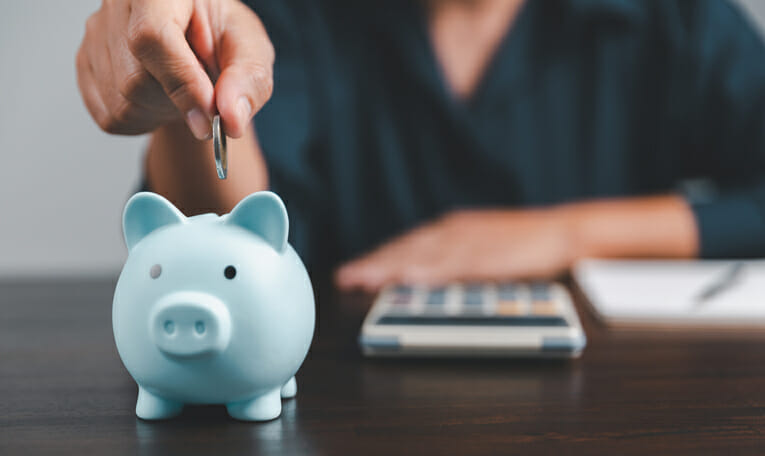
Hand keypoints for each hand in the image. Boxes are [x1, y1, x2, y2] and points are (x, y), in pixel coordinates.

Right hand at [76, 0, 273, 138]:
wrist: (197, 44)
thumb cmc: (221, 37)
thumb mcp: (250, 50)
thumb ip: (248, 80)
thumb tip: (233, 119)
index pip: (153, 37)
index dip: (182, 82)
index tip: (210, 116)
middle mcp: (117, 4)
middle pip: (135, 78)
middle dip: (178, 101)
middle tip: (203, 93)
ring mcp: (94, 33)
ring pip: (121, 102)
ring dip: (162, 111)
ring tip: (181, 88)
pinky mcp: (85, 63)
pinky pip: (111, 116)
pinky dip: (144, 118)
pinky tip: (160, 95)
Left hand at [335, 208, 578, 290]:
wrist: (564, 230)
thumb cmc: (525, 242)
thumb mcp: (483, 245)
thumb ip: (456, 258)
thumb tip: (426, 275)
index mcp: (453, 229)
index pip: (407, 244)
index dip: (379, 257)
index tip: (354, 270)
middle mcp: (455, 231)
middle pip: (406, 248)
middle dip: (374, 263)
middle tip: (345, 277)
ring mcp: (471, 242)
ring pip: (422, 255)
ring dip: (391, 266)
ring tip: (364, 279)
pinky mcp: (488, 255)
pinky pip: (453, 265)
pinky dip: (429, 272)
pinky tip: (409, 279)